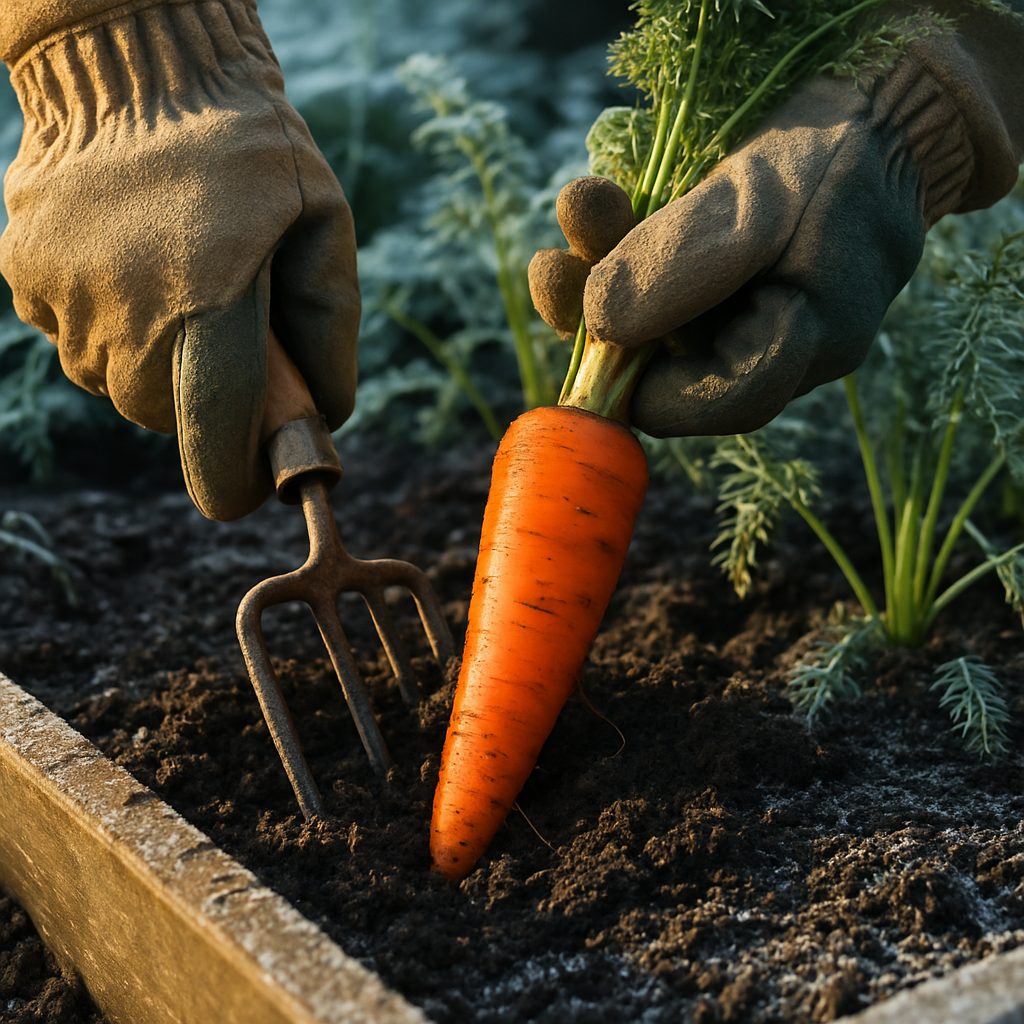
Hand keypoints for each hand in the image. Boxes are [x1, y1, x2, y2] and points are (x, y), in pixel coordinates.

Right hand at [0, 0, 357, 518]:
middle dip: (207, 400)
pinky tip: (134, 263)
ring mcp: (62, 299)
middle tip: (231, 338)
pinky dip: (114, 324)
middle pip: (170, 414)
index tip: (249, 492)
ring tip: (181, 285)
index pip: (215, 430)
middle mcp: (124, 315)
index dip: (234, 478)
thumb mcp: (323, 222)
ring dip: (158, 361)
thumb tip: (326, 411)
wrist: (132, 61)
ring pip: (120, 382)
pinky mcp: (24, 277)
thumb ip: (332, 330)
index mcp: (207, 301)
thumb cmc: (247, 144)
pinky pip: (80, 338)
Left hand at [531, 61, 978, 436]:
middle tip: (554, 266)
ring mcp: (746, 321)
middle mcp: (770, 348)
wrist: (879, 113)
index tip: (589, 332)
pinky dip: (623, 249)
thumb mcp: (761, 198)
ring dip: (601, 269)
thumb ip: (684, 263)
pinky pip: (661, 290)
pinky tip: (596, 204)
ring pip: (657, 323)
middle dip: (604, 314)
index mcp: (807, 343)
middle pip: (673, 365)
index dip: (642, 384)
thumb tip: (598, 323)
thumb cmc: (839, 152)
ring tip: (578, 206)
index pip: (716, 401)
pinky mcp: (723, 289)